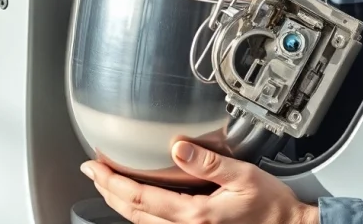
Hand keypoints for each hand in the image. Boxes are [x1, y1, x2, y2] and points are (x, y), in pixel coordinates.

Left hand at [81, 141, 318, 223]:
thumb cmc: (271, 206)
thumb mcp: (244, 176)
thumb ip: (209, 163)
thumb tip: (178, 148)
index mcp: (195, 214)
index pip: (140, 198)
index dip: (112, 181)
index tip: (95, 165)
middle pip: (133, 213)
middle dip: (108, 191)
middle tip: (92, 170)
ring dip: (120, 203)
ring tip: (107, 184)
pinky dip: (140, 213)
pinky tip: (137, 202)